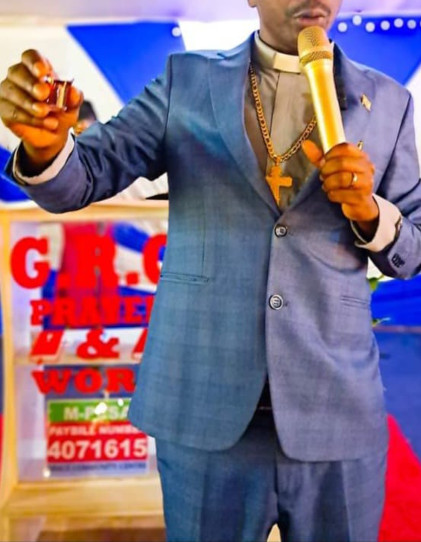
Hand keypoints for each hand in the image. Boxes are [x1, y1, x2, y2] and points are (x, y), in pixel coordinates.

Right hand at [0, 49, 82, 169]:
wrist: (54, 135)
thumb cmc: (60, 113)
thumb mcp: (72, 106)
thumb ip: (75, 98)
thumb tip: (74, 92)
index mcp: (36, 69)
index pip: (30, 56)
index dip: (35, 61)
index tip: (43, 72)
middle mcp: (19, 76)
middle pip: (17, 72)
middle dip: (30, 83)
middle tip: (43, 93)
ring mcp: (9, 92)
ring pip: (13, 92)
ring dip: (30, 104)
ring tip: (46, 113)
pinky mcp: (4, 109)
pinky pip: (13, 111)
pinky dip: (30, 118)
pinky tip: (46, 123)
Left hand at [302, 140, 378, 235]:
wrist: (361, 205)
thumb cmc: (346, 184)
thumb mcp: (333, 169)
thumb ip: (319, 157)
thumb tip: (305, 144)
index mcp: (361, 156)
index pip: (345, 147)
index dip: (329, 154)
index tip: (323, 162)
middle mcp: (367, 167)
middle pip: (342, 162)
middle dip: (327, 170)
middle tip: (322, 176)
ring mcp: (366, 183)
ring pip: (342, 178)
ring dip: (328, 183)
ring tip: (326, 186)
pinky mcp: (361, 198)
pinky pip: (341, 194)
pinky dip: (332, 195)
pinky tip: (332, 194)